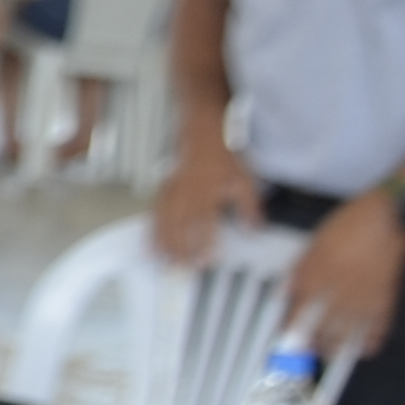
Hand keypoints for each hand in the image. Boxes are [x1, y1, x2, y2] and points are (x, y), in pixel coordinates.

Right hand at [149, 135, 253, 265]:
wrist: (204, 135)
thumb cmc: (223, 158)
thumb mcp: (245, 181)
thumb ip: (249, 208)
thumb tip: (253, 230)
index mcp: (208, 195)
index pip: (205, 226)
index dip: (205, 245)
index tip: (206, 262)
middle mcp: (188, 196)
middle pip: (181, 228)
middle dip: (182, 251)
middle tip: (183, 269)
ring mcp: (173, 194)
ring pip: (166, 224)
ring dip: (165, 246)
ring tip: (165, 263)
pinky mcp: (164, 192)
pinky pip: (155, 215)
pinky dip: (151, 232)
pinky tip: (151, 245)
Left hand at [282, 190, 404, 359]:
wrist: (389, 217)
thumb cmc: (350, 223)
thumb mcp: (316, 242)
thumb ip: (300, 269)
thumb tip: (285, 292)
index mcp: (317, 275)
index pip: (297, 311)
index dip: (289, 327)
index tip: (286, 334)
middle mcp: (338, 290)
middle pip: (319, 329)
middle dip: (310, 345)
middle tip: (305, 350)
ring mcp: (363, 297)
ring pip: (345, 336)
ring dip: (334, 349)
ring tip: (328, 353)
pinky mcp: (386, 300)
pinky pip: (376, 331)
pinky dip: (369, 343)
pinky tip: (363, 348)